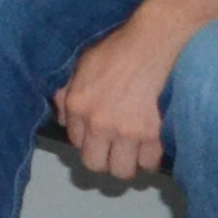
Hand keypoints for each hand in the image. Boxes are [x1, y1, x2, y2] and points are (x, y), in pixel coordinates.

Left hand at [57, 7, 192, 180]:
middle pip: (96, 164)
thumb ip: (68, 95)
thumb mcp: (79, 68)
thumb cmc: (114, 52)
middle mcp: (99, 124)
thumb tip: (64, 120)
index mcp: (78, 106)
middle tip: (113, 151)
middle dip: (103, 160)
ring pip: (123, 170)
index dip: (87, 141)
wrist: (150, 46)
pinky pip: (150, 163)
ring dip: (128, 163)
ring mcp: (127, 131)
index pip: (75, 143)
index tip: (96, 136)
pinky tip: (150, 148)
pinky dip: (150, 159)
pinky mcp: (153, 134)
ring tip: (132, 152)